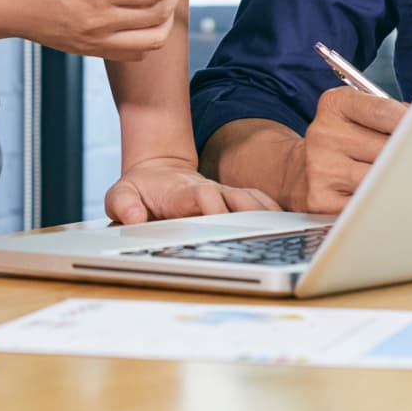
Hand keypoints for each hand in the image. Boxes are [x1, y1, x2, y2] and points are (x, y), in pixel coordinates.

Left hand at [105, 155, 280, 222]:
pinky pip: (261, 205)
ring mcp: (225, 195)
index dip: (214, 207)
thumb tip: (136, 218)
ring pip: (255, 200)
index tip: (221, 222)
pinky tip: (291, 231)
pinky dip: (276, 216)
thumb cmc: (139, 190)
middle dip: (252, 215)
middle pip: (239, 198)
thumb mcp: (120, 195)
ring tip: (287, 236)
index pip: (204, 196)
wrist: (156, 173)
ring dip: (269, 216)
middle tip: (265, 237)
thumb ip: (123, 205)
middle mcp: (210, 191)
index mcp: (184, 193)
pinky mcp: (235, 201)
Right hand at [284, 86, 408, 214]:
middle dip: (410, 157)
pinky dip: (383, 202)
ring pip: (380, 179)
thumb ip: (391, 116)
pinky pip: (367, 204)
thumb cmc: (342, 142)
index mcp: (336, 105)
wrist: (296, 172)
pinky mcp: (321, 200)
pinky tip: (386, 198)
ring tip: (407, 181)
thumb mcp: (357, 115)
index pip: (384, 112)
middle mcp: (324, 134)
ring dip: (399, 182)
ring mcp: (321, 168)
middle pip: (387, 149)